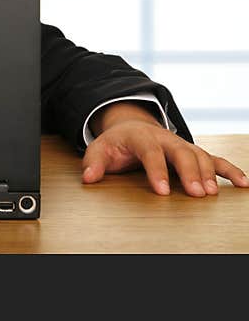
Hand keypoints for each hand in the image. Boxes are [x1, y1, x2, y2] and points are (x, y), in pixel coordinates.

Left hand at [81, 102, 248, 195]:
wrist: (131, 126)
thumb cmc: (116, 143)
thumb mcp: (99, 149)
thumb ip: (93, 162)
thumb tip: (88, 177)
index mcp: (141, 136)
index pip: (150, 152)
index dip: (157, 171)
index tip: (162, 191)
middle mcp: (165, 138)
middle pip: (181, 152)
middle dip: (190, 173)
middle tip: (197, 194)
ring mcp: (181, 144)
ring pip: (200, 155)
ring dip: (209, 173)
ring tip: (211, 194)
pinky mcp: (193, 152)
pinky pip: (214, 159)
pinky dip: (230, 170)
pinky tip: (243, 183)